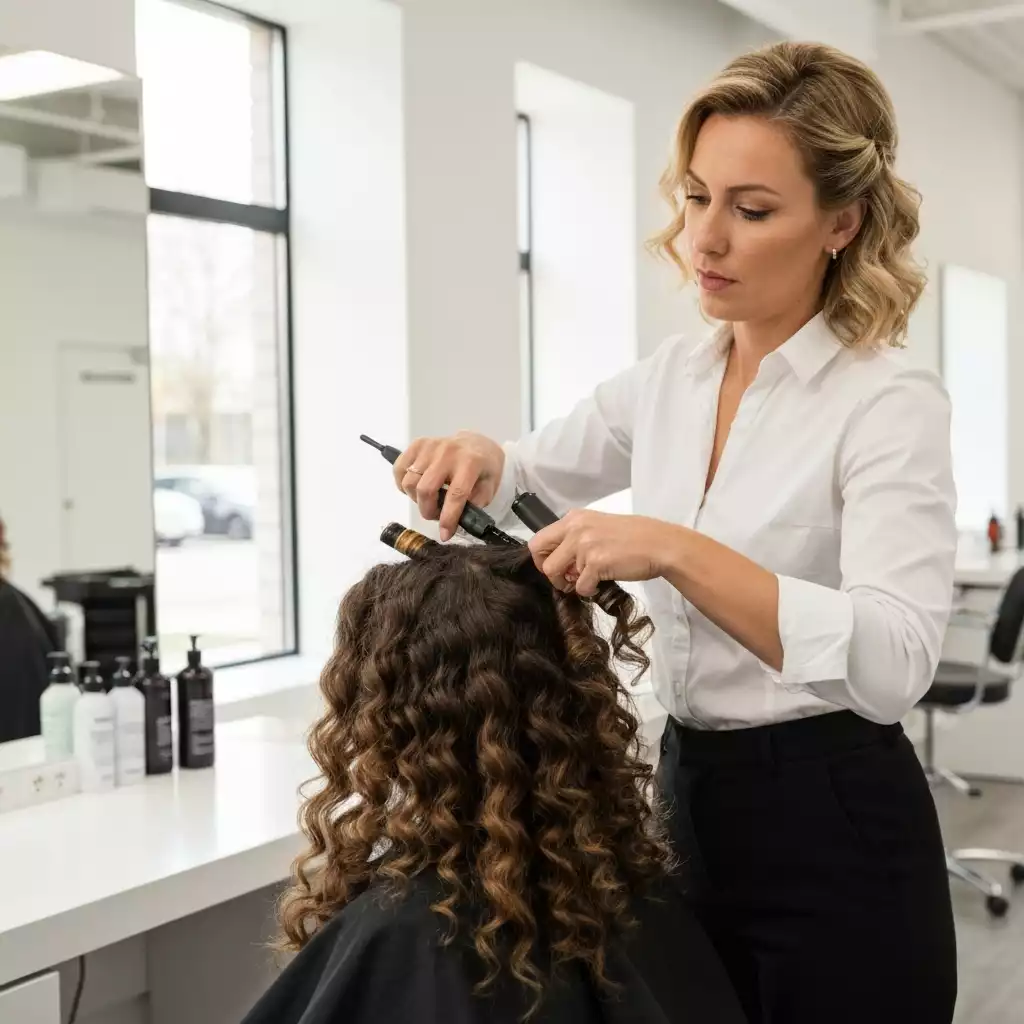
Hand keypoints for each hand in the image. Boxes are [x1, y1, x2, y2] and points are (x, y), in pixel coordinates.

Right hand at [393, 431, 504, 539]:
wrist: (476, 443)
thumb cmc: (483, 467)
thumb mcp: (490, 486)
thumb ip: (476, 503)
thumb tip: (459, 519)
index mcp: (471, 462)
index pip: (456, 494)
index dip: (448, 518)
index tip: (445, 534)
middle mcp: (448, 452)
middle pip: (426, 489)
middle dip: (428, 510)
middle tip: (435, 515)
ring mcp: (430, 447)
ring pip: (409, 481)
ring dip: (416, 498)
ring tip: (428, 499)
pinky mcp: (417, 445)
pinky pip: (399, 469)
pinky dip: (402, 484)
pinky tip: (415, 487)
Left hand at [527, 510, 680, 596]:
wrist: (660, 545)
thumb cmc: (634, 538)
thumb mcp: (598, 527)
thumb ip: (577, 538)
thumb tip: (562, 562)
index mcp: (574, 518)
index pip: (538, 540)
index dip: (543, 559)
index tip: (558, 567)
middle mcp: (575, 528)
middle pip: (542, 559)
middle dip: (552, 575)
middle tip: (569, 579)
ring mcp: (585, 545)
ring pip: (557, 574)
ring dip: (571, 583)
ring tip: (589, 580)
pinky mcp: (596, 563)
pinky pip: (580, 586)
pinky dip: (589, 590)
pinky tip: (602, 583)